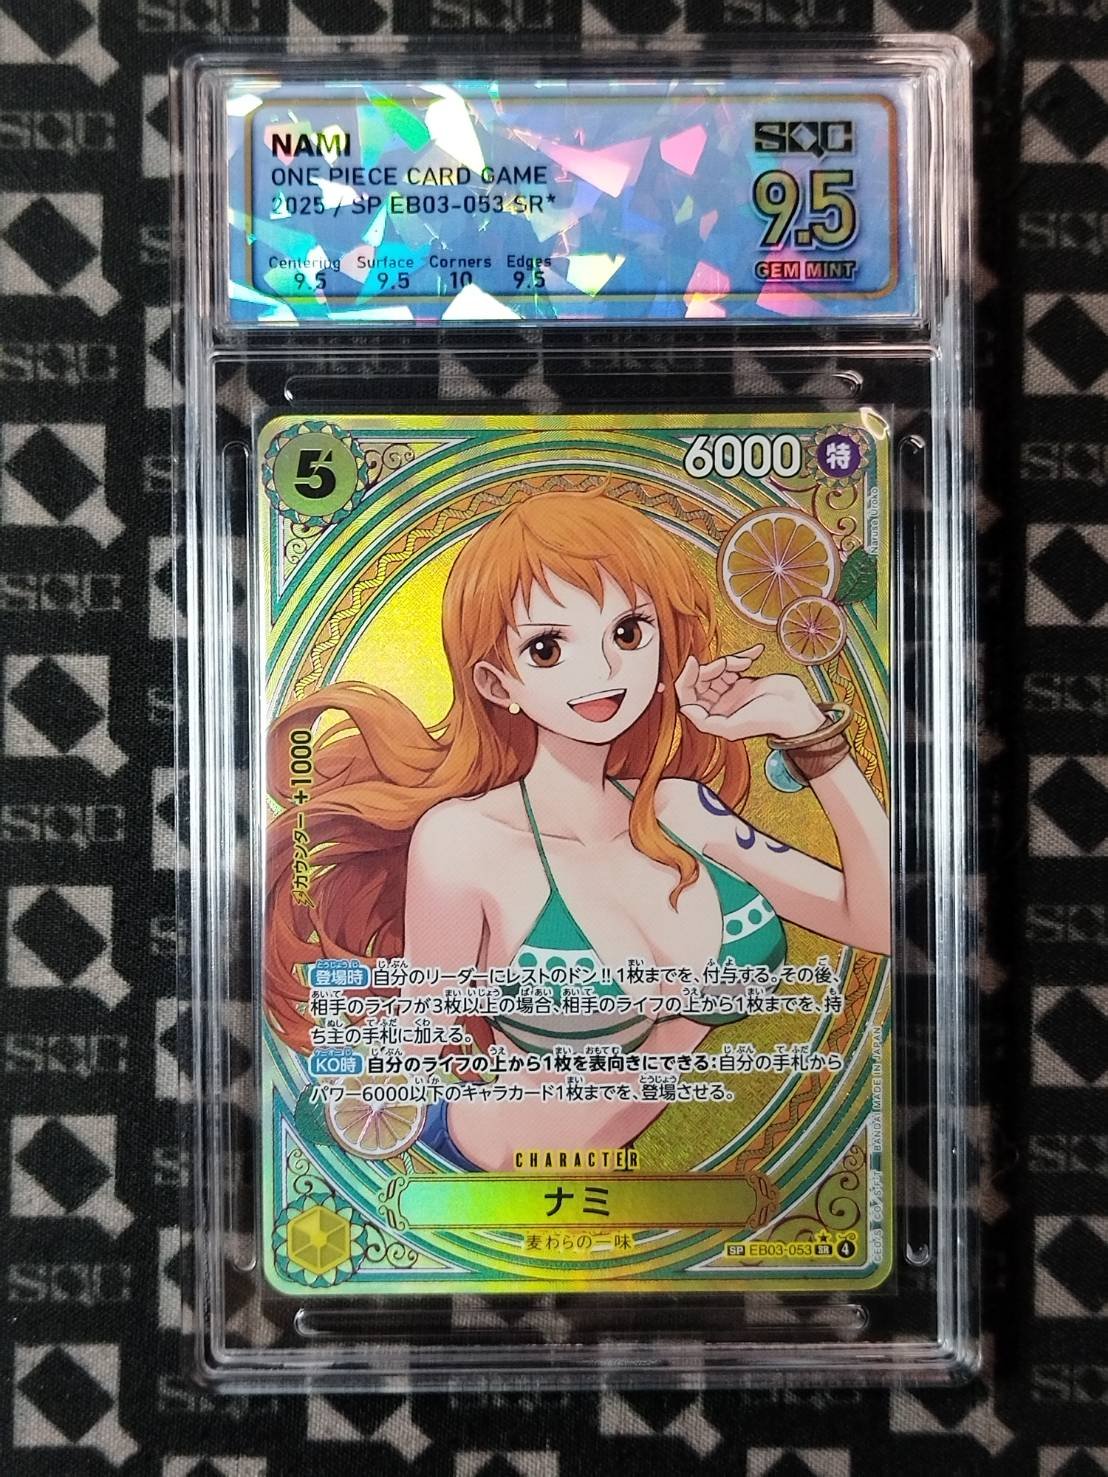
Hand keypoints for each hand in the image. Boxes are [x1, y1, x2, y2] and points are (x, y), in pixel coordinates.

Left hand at [675, 649, 824, 740]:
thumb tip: (685, 707)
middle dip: (713, 668)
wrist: (796, 711)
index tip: (693, 663)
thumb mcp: (732, 727)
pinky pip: (734, 664)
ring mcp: (732, 692)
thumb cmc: (770, 721)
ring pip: (718, 669)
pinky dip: (743, 656)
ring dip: (730, 661)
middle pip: (702, 680)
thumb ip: (704, 722)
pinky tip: (755, 653)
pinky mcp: (744, 681)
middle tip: (728, 664)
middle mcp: (720, 705)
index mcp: (713, 718)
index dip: (687, 679)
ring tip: (746, 662)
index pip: (688, 696)